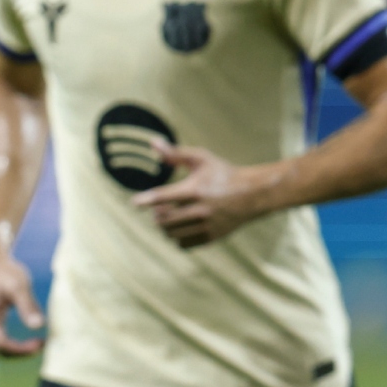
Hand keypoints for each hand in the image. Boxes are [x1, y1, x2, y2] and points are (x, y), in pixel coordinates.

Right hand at [0, 250, 44, 356]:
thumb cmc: (5, 271)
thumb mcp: (19, 286)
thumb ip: (28, 306)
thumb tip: (39, 326)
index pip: (0, 343)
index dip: (20, 349)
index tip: (39, 344)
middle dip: (21, 352)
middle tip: (43, 345)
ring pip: (0, 350)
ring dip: (19, 351)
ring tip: (40, 343)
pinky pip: (1, 342)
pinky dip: (16, 345)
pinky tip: (32, 340)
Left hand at [133, 143, 266, 248]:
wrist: (252, 194)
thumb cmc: (223, 173)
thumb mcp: (201, 159)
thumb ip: (175, 153)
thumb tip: (153, 143)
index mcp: (195, 190)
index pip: (163, 197)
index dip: (146, 200)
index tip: (134, 202)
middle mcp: (200, 210)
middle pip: (163, 220)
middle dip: (156, 214)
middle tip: (159, 209)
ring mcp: (206, 226)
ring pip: (171, 234)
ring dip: (165, 227)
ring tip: (168, 217)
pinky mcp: (211, 237)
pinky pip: (183, 244)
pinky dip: (177, 237)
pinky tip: (180, 227)